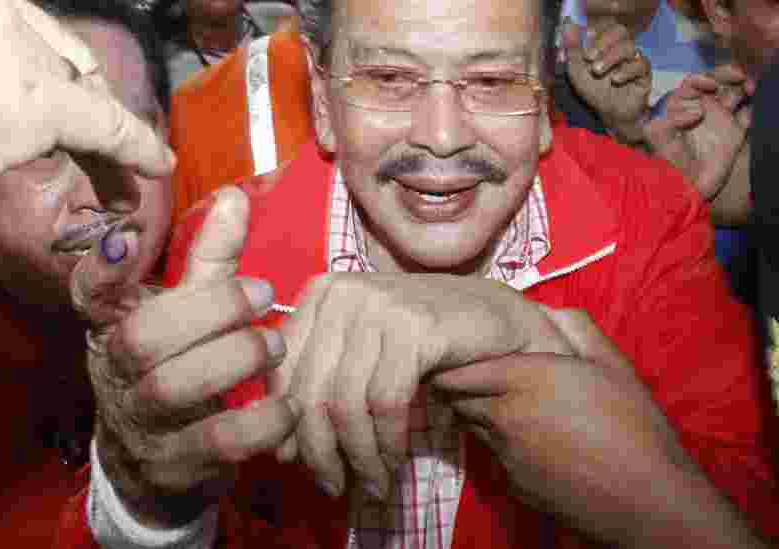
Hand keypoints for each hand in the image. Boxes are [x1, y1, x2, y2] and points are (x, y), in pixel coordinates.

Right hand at [70, 187, 296, 527]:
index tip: (126, 239)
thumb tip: (234, 197)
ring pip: (171, 388)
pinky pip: (214, 443)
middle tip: (262, 294)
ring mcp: (139, 424)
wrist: (157, 468)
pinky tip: (288, 405)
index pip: (90, 297)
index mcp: (112, 329)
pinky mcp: (172, 467)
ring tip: (275, 344)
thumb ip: (210, 260)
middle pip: (142, 338)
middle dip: (209, 310)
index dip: (102, 270)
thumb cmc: (178, 369)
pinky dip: (258, 423)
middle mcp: (116, 375)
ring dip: (234, 358)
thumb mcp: (188, 314)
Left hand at [268, 273, 573, 500]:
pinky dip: (387, 442)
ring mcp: (378, 304)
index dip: (288, 425)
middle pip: (310, 389)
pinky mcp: (414, 326)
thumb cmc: (427, 343)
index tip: (300, 463)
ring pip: (345, 402)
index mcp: (322, 293)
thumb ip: (323, 385)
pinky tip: (394, 462)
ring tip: (373, 484)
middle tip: (333, 486)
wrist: (499, 322)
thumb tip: (280, 448)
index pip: (282, 370)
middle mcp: (343, 292)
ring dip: (359, 456)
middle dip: (319, 451)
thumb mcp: (364, 356)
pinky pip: (385, 402)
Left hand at [431, 309, 767, 548]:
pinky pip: (495, 458)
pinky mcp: (513, 486)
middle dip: (460, 388)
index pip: (456, 372)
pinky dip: (503, 448)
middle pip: (457, 400)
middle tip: (476, 378)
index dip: (451, 365)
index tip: (456, 357)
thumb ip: (574, 327)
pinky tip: (533, 446)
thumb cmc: (634, 424)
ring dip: (481, 416)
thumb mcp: (611, 363)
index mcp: (522, 379)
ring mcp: (505, 455)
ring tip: (508, 409)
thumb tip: (546, 310)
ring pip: (474, 428)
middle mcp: (503, 416)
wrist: (648, 500)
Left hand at [562, 19, 651, 144]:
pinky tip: (615, 79)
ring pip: (629, 47)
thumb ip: (572, 48)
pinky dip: (626, 71)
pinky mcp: (644, 73)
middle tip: (589, 56)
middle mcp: (621, 47)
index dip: (594, 31)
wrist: (610, 113)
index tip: (583, 42)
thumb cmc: (594, 89)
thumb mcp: (577, 70)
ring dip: (610, 57)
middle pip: (620, 30)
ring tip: (597, 71)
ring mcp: (634, 59)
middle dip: (603, 41)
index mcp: (605, 44)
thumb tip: (567, 23)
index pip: (604, 25)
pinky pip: (641, 64)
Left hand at [643, 64, 750, 200]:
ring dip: (744, 86)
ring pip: (735, 93)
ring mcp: (720, 119)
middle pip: (717, 81)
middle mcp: (702, 107)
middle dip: (727, 74)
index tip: (710, 85)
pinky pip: (748, 115)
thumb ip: (668, 120)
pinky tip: (752, 108)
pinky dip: (753, 108)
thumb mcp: (657, 138)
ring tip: (750, 88)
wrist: (685, 188)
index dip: (702, 79)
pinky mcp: (735, 133)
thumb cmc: (667, 161)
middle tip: (739, 75)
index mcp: (682, 105)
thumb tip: (697, 111)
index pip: (693, 83)